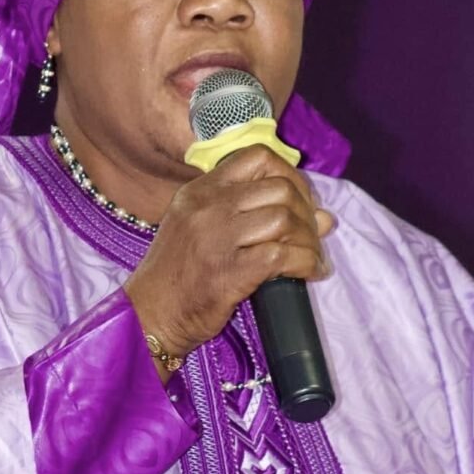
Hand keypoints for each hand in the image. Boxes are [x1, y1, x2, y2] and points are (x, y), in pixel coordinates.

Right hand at [123, 144, 334, 381]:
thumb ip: (251, 213)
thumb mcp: (199, 227)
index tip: (299, 201)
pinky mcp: (228, 272)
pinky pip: (283, 255)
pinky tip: (309, 273)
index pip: (257, 157)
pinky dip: (306, 263)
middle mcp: (207, 206)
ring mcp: (216, 238)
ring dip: (309, 239)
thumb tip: (325, 215)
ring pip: (284, 218)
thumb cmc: (177, 275)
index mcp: (199, 190)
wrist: (149, 316)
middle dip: (306, 210)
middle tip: (311, 234)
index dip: (290, 175)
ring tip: (311, 256)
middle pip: (278, 188)